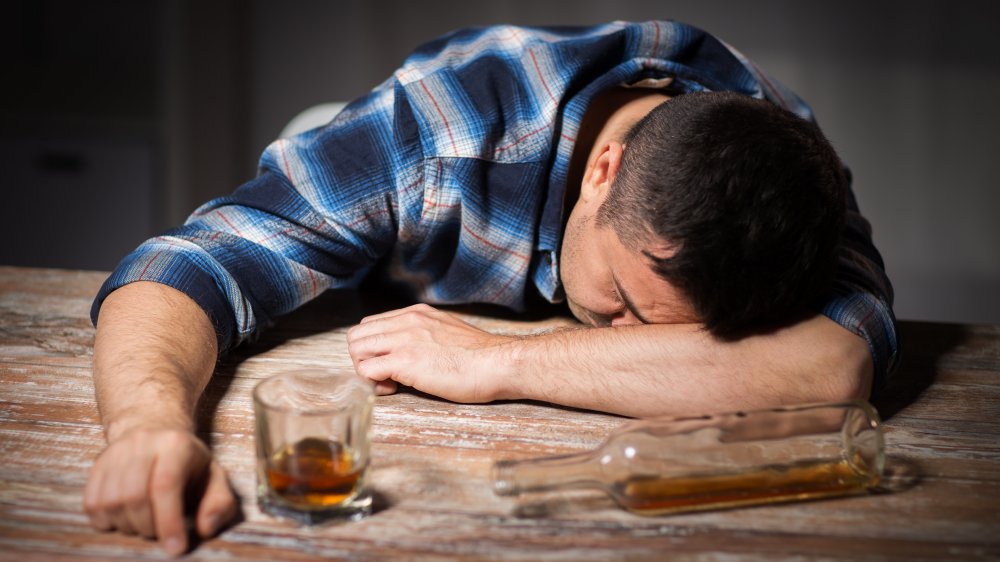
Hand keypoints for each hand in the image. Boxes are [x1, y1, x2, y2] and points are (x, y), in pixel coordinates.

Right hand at [83, 427, 236, 556]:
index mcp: (176, 444)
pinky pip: (91, 503)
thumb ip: (219, 502)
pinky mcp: (97, 464)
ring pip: (110, 501)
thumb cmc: (189, 462)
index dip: (169, 521)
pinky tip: (124, 519)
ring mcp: (115, 452)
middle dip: (148, 526)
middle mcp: (142, 443)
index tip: (176, 548)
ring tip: (144, 525)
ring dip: (127, 526)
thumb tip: (206, 528)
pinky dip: (105, 521)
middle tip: (160, 533)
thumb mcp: (214, 476)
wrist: (156, 429)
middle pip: (134, 495)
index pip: (165, 485)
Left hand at [347, 304, 516, 402]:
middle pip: (357, 335)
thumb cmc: (481, 358)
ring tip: (390, 383)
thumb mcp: (448, 334)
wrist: (498, 364)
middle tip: (385, 376)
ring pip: (355, 349)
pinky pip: (365, 371)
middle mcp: (406, 321)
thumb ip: (427, 336)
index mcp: (416, 314)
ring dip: (365, 370)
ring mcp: (404, 339)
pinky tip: (395, 389)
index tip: (392, 365)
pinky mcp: (405, 360)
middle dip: (364, 359)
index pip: (372, 324)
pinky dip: (372, 385)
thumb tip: (415, 353)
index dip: (376, 348)